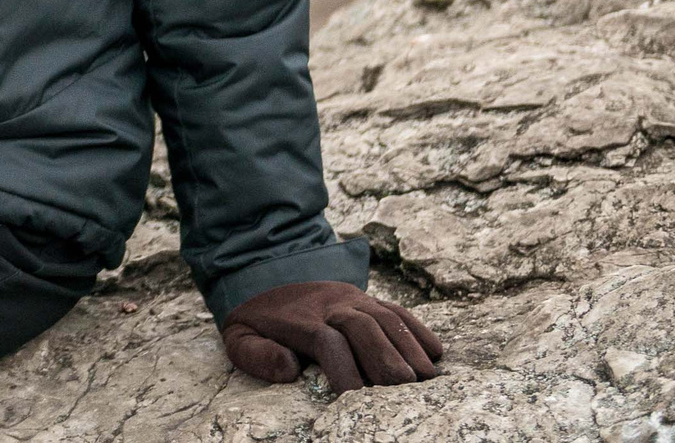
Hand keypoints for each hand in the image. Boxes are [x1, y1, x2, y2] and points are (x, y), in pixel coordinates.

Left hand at [221, 279, 443, 391]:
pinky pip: (396, 308)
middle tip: (405, 387)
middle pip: (363, 326)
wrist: (262, 275)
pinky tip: (435, 352)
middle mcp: (330, 304)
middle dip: (385, 356)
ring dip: (408, 346)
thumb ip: (257, 356)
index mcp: (298, 319)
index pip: (327, 341)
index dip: (343, 369)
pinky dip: (417, 328)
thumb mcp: (240, 339)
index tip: (355, 398)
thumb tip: (290, 368)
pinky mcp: (366, 297)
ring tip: (426, 377)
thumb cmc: (256, 322)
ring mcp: (351, 297)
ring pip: (385, 316)